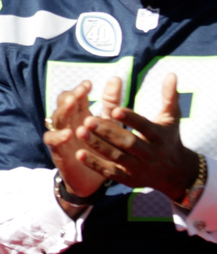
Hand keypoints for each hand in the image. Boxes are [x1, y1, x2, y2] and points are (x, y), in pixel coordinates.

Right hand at [43, 78, 115, 198]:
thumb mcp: (107, 123)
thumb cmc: (100, 147)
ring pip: (56, 119)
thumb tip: (116, 78)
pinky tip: (68, 133)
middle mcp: (67, 123)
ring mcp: (60, 136)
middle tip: (79, 93)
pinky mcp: (57, 151)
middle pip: (63, 105)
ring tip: (72, 104)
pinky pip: (52, 141)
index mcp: (78, 115)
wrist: (93, 178)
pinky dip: (58, 136)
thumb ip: (110, 102)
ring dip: (63, 111)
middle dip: (69, 97)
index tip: (89, 85)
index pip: (74, 97)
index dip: (79, 90)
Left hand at [76, 73, 197, 200]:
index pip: (145, 127)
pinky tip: (79, 154)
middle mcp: (150, 154)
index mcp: (159, 137)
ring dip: (97, 146)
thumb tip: (171, 74)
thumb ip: (169, 97)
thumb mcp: (171, 119)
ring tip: (79, 132)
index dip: (130, 119)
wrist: (175, 173)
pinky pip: (110, 173)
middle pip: (128, 143)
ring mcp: (139, 168)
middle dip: (108, 132)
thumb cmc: (168, 139)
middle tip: (87, 120)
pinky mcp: (128, 179)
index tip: (114, 109)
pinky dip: (95, 164)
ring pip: (116, 157)